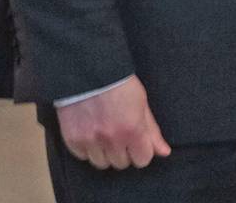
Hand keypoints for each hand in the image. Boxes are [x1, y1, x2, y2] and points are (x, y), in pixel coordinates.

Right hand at [55, 75, 170, 169]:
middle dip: (123, 151)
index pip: (142, 160)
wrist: (89, 72)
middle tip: (120, 134)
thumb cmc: (120, 84)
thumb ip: (152, 131)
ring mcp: (90, 141)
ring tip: (105, 134)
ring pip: (101, 163)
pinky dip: (87, 148)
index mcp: (132, 130)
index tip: (138, 142)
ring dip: (105, 153)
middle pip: (121, 163)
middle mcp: (111, 139)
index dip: (141, 151)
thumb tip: (164, 152)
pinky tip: (91, 132)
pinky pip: (82, 156)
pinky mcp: (72, 140)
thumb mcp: (142, 104)